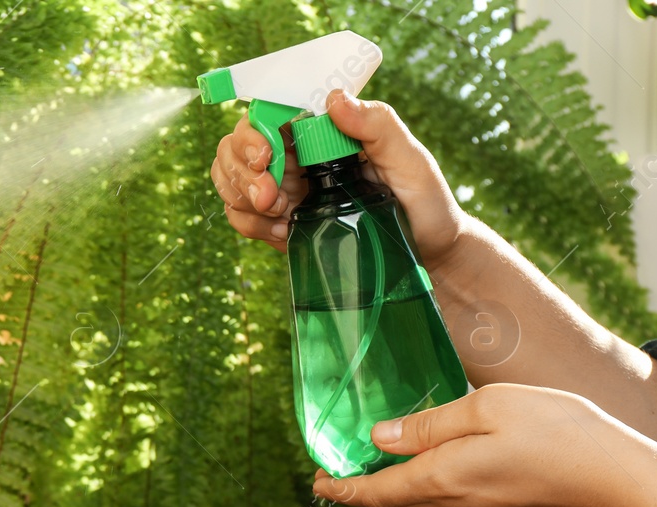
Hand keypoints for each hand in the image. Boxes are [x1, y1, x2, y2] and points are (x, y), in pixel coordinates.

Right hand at [208, 89, 468, 262]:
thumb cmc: (425, 204)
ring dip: (242, 198)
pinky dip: (249, 224)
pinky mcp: (279, 221)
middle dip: (242, 172)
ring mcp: (285, 188)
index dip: (255, 132)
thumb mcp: (411, 161)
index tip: (265, 157)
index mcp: (325, 132)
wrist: (425, 257)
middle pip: (237, 146)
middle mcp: (299, 155)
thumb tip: (334, 99)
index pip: (271, 115)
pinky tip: (282, 232)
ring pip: (231, 179)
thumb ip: (378, 126)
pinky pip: (240, 215)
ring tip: (281, 217)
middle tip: (270, 199)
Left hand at [311, 383, 656, 506]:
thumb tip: (380, 437)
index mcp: (442, 478)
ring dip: (394, 489)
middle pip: (396, 500)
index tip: (316, 483)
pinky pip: (453, 499)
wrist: (621, 476)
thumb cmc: (559, 432)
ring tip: (375, 470)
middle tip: (335, 476)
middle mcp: (457, 502)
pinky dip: (429, 485)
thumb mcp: (485, 407)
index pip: (375, 492)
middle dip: (362, 489)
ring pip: (424, 501)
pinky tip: (434, 467)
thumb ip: (429, 423)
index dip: (341, 489)